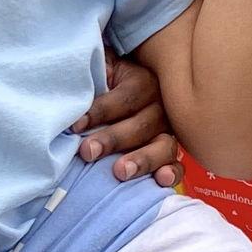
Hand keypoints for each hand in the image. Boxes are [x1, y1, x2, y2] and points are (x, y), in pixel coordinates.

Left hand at [72, 52, 180, 187]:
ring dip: (142, 159)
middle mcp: (160, 106)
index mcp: (142, 81)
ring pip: (163, 145)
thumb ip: (91, 77)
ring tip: (121, 172)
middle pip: (143, 124)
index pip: (126, 97)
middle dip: (113, 139)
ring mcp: (167, 132)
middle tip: (88, 151)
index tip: (75, 125)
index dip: (101, 111)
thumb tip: (74, 88)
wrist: (114, 90)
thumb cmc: (101, 82)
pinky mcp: (168, 154)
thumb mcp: (97, 71)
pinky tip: (161, 180)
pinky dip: (172, 173)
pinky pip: (177, 165)